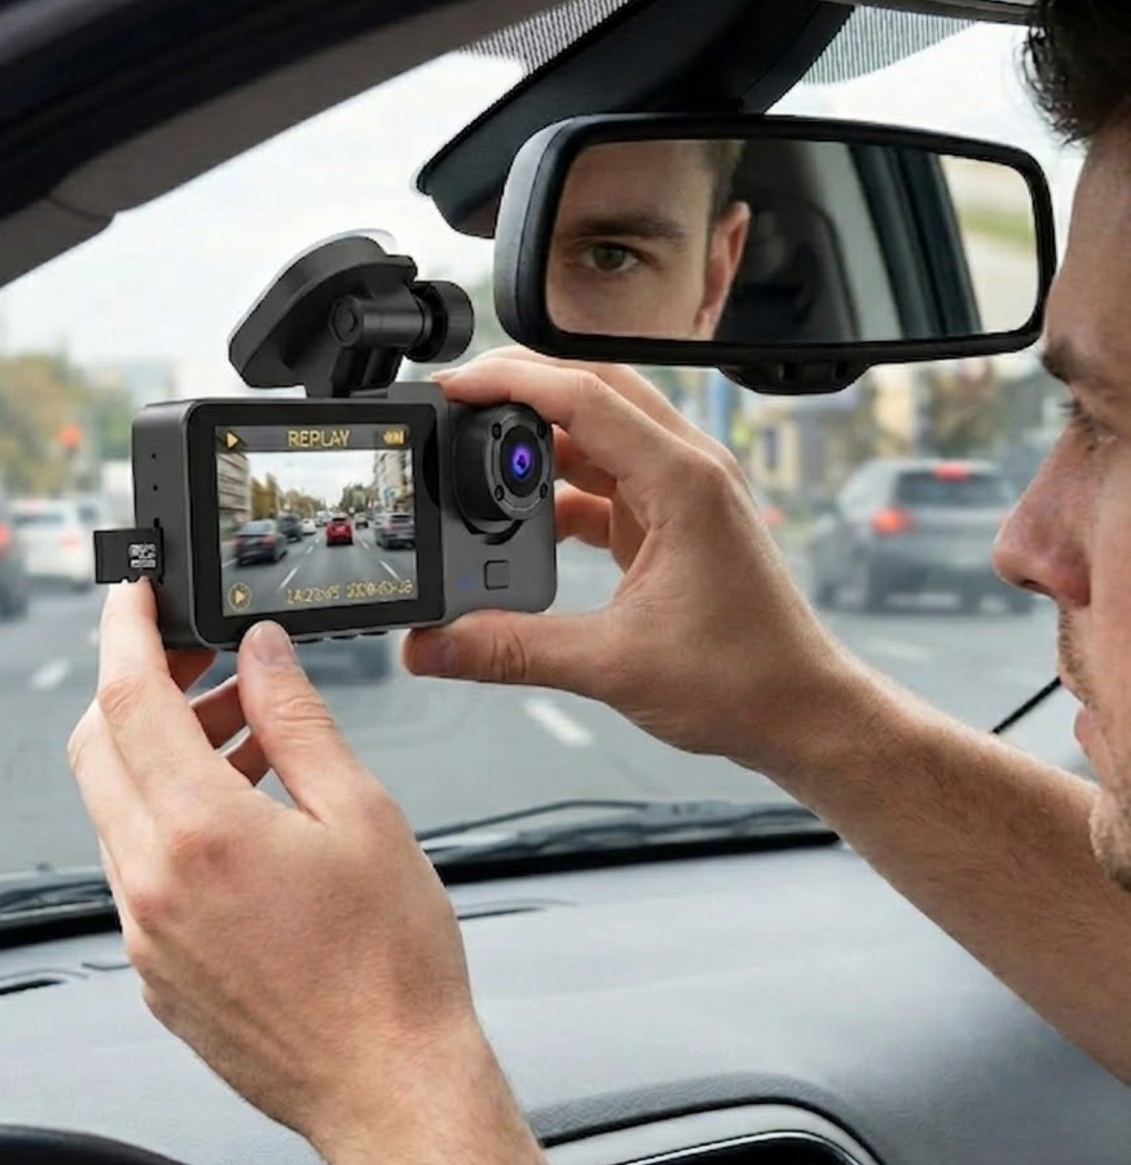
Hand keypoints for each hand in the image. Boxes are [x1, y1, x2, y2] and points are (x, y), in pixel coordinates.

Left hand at [68, 584, 564, 1164]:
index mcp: (203, 834)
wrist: (390, 1080)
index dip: (126, 629)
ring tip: (248, 730)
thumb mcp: (361, 813)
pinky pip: (139, 864)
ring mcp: (147, 933)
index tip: (134, 590)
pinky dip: (172, 813)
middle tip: (201, 656)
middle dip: (138, 683)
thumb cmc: (391, 964)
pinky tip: (242, 808)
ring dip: (165, 750)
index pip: (130, 698)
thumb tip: (265, 653)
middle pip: (101, 746)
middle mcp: (153, 884)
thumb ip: (299, 720)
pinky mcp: (157, 969)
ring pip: (118, 805)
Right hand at [405, 348, 856, 775]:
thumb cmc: (745, 678)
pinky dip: (562, 492)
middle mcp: (688, 470)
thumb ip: (512, 650)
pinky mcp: (675, 520)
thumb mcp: (612, 664)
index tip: (454, 387)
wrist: (800, 711)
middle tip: (459, 404)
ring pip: (601, 435)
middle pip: (594, 393)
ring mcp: (684, 492)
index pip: (585, 395)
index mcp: (684, 480)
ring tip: (480, 465)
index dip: (510, 382)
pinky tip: (527, 520)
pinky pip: (608, 481)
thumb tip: (435, 645)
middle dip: (521, 391)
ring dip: (541, 444)